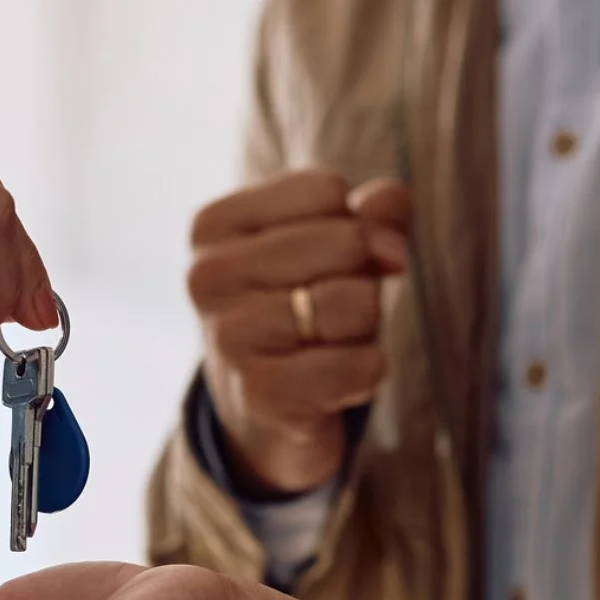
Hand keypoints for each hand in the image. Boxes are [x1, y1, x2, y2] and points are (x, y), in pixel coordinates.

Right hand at [188, 170, 411, 493]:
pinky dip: (368, 373)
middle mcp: (208, 276)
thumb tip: (391, 243)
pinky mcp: (262, 394)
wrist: (264, 410)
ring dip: (365, 329)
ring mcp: (229, 337)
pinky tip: (335, 382)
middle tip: (326, 312)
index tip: (319, 265)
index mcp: (214, 225)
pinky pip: (362, 365)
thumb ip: (375, 215)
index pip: (325, 190)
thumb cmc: (303, 308)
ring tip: (327, 344)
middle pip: (347, 243)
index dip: (350, 227)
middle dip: (362, 278)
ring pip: (357, 303)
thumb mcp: (334, 245)